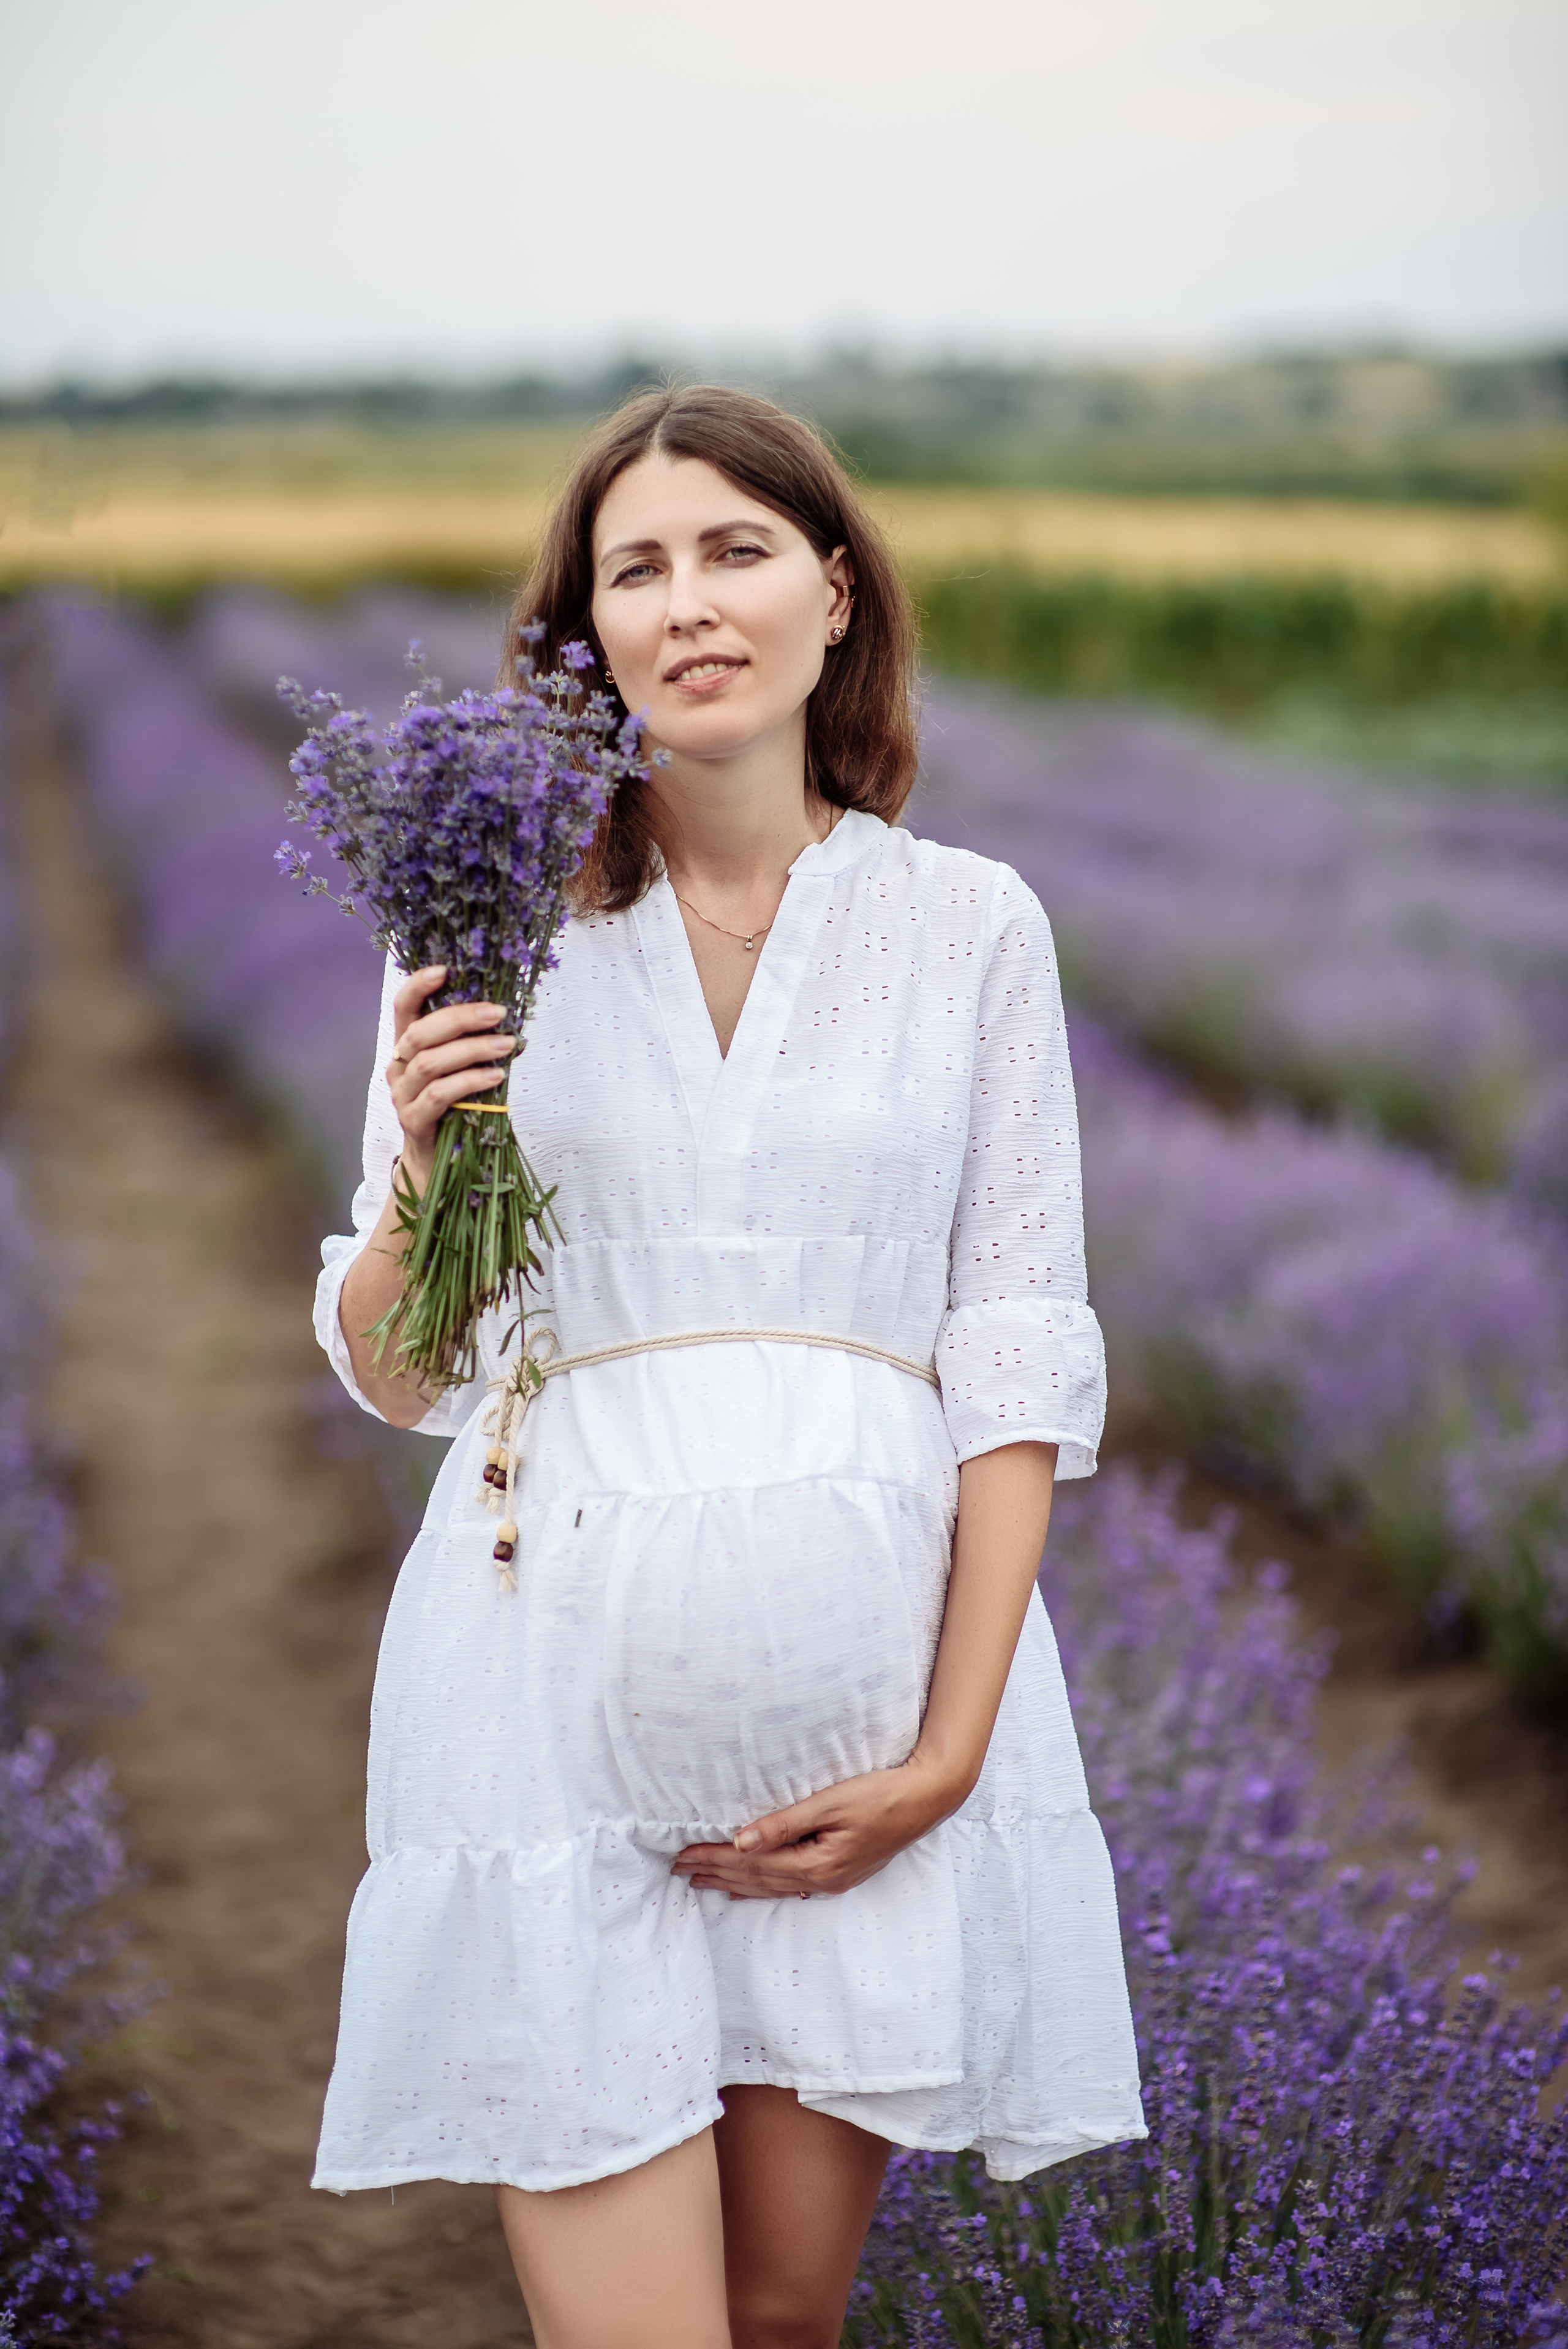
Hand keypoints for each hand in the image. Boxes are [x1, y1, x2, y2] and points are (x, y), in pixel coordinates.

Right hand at [386, 966, 516, 1192]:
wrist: (436, 1164)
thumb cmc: (455, 1108)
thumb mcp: (460, 1069)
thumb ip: (470, 1042)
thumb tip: (504, 1013)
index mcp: (407, 1047)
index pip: (402, 1008)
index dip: (418, 985)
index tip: (446, 970)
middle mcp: (398, 1067)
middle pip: (420, 1033)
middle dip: (461, 1017)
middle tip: (498, 1012)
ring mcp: (402, 1096)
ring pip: (431, 1064)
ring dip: (473, 1050)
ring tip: (506, 1045)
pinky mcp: (414, 1122)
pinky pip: (438, 1096)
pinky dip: (469, 1082)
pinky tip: (495, 1076)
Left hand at [670, 1754, 963, 1900]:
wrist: (927, 1799)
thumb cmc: (881, 1794)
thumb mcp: (831, 1804)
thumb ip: (784, 1824)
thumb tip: (741, 1841)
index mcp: (816, 1865)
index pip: (751, 1865)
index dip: (714, 1859)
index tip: (682, 1856)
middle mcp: (821, 1880)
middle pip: (756, 1881)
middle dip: (716, 1874)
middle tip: (679, 1871)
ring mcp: (832, 1881)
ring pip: (771, 1887)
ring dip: (735, 1884)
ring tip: (703, 1882)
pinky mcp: (841, 1873)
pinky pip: (789, 1886)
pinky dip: (763, 1887)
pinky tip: (750, 1888)